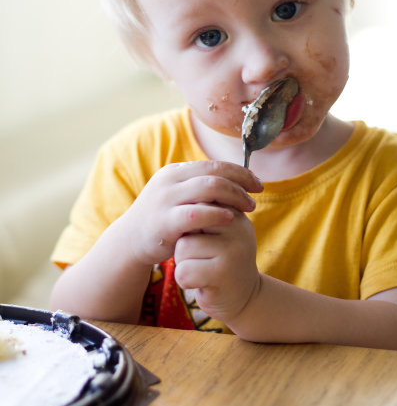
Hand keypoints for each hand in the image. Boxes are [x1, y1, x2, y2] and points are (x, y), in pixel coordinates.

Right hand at [123, 160, 262, 265]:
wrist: (130, 241)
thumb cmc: (163, 220)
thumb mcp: (179, 197)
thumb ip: (200, 188)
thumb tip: (234, 181)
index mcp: (176, 172)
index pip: (215, 164)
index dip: (240, 171)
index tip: (257, 183)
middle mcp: (170, 181)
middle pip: (215, 173)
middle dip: (241, 182)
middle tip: (258, 194)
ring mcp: (165, 200)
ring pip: (208, 188)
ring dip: (234, 196)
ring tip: (249, 207)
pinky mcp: (164, 222)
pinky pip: (195, 214)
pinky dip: (216, 214)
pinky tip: (230, 218)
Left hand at [174, 209, 260, 323]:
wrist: (245, 297)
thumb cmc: (221, 259)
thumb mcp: (218, 233)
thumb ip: (206, 215)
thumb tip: (185, 203)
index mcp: (235, 212)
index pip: (197, 204)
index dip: (189, 225)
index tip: (200, 239)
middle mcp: (237, 228)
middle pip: (188, 223)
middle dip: (184, 242)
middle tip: (201, 256)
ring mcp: (232, 251)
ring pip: (183, 248)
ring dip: (184, 263)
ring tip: (202, 269)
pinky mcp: (222, 274)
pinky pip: (184, 271)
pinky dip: (185, 280)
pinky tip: (202, 283)